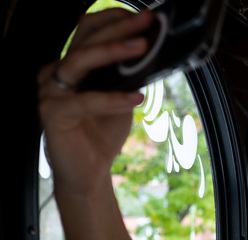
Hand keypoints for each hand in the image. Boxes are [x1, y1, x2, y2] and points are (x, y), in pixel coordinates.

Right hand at [37, 7, 153, 239]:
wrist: (89, 172)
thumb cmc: (101, 134)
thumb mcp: (123, 98)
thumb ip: (130, 76)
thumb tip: (153, 53)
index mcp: (73, 66)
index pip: (89, 30)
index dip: (114, 19)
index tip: (144, 16)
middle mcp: (57, 73)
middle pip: (86, 39)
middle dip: (119, 28)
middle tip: (146, 22)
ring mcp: (50, 92)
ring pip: (79, 61)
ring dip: (112, 51)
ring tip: (141, 47)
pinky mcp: (52, 114)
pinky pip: (84, 101)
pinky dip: (112, 98)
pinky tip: (136, 97)